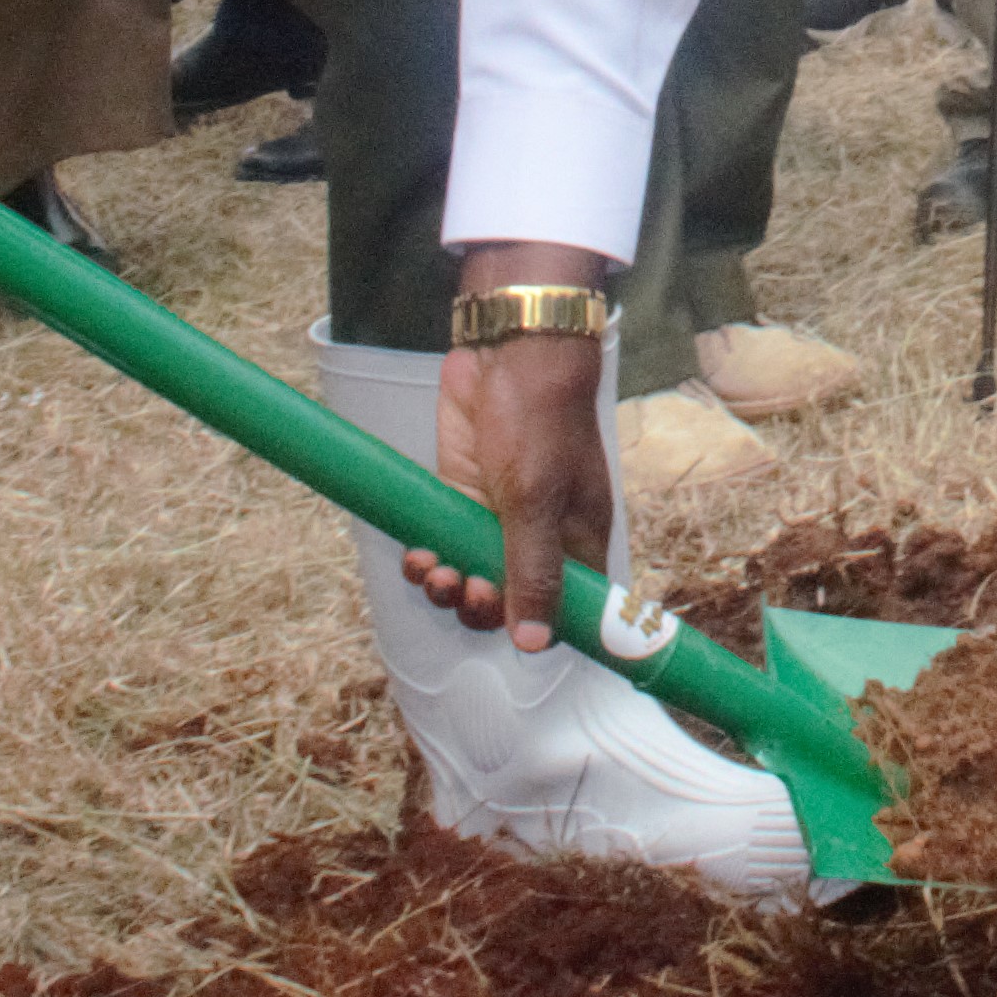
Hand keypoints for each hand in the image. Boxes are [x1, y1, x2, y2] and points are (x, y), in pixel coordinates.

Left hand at [400, 245, 623, 654]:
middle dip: (483, 607)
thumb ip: (534, 571)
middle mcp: (540, 538)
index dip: (542, 630)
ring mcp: (497, 520)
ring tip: (437, 573)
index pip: (570, 609)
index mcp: (577, 543)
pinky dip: (429, 561)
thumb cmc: (540, 419)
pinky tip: (418, 557)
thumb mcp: (536, 500)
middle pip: (511, 604)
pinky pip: (444, 547)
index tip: (514, 637)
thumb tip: (536, 643)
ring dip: (450, 588)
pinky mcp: (461, 499)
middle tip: (467, 587)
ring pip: (471, 580)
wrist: (506, 353)